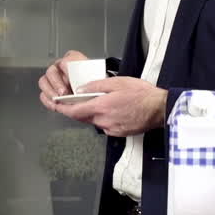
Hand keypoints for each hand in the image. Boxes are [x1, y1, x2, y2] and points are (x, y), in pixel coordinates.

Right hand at [37, 49, 89, 110]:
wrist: (95, 92)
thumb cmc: (94, 83)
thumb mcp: (95, 77)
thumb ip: (88, 79)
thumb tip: (80, 88)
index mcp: (71, 59)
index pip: (65, 61)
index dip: (66, 71)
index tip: (71, 79)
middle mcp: (60, 67)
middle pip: (51, 72)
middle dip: (57, 84)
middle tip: (63, 93)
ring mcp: (53, 79)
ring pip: (44, 82)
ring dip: (50, 92)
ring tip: (58, 100)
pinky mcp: (50, 91)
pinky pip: (43, 94)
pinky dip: (47, 100)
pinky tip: (54, 105)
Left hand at [51, 76, 166, 136]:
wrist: (159, 109)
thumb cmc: (142, 94)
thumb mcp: (117, 82)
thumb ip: (96, 85)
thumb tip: (81, 89)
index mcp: (101, 106)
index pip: (74, 111)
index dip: (62, 108)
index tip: (55, 105)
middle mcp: (103, 120)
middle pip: (83, 117)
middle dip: (77, 109)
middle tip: (76, 100)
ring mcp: (111, 128)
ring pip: (94, 121)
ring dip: (92, 113)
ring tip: (100, 101)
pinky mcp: (118, 132)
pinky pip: (104, 125)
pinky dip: (103, 118)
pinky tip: (112, 109)